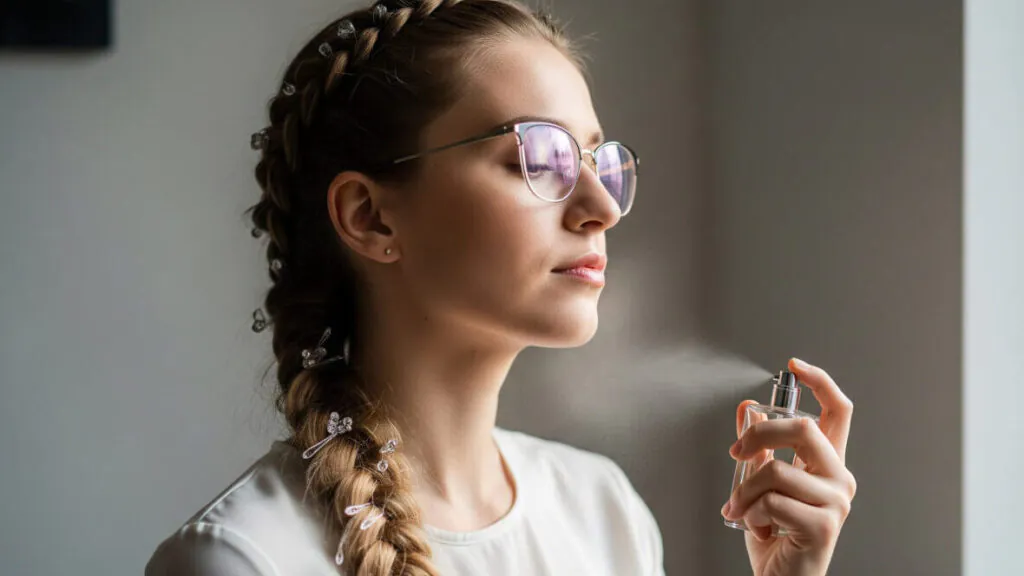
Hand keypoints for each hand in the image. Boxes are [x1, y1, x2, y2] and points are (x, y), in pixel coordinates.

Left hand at [721, 358, 856, 575]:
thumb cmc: (775, 535)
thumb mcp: (760, 484)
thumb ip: (759, 449)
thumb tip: (747, 410)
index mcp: (828, 463)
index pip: (839, 411)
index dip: (820, 382)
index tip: (794, 365)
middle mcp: (839, 478)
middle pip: (803, 428)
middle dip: (758, 436)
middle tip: (735, 454)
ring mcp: (835, 502)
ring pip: (776, 471)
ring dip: (745, 492)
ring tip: (741, 510)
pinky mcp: (823, 525)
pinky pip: (772, 501)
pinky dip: (751, 514)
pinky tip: (757, 529)